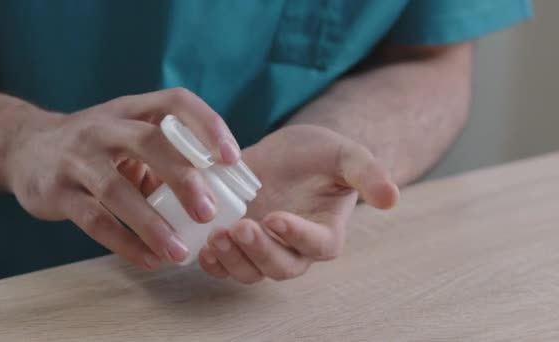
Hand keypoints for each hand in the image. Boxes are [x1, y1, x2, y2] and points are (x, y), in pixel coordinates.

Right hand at [3, 88, 240, 270]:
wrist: (25, 149)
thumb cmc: (97, 147)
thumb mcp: (128, 136)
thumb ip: (166, 154)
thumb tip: (220, 190)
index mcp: (131, 110)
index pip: (175, 102)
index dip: (207, 125)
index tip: (232, 158)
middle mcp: (104, 127)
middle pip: (149, 142)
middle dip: (183, 178)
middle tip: (208, 213)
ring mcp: (77, 158)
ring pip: (118, 190)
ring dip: (152, 225)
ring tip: (180, 252)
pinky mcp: (57, 191)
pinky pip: (94, 221)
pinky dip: (124, 243)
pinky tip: (149, 260)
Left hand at [198, 124, 398, 282]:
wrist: (289, 153)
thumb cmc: (320, 153)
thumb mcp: (345, 153)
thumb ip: (367, 173)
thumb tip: (392, 197)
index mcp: (326, 231)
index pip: (318, 245)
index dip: (297, 237)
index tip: (276, 218)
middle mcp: (295, 248)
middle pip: (281, 267)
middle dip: (259, 252)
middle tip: (240, 228)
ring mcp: (265, 247)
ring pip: (251, 272)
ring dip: (233, 260)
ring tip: (217, 236)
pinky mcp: (239, 242)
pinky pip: (227, 265)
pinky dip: (215, 263)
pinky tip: (203, 247)